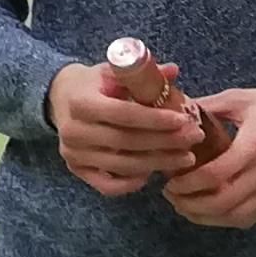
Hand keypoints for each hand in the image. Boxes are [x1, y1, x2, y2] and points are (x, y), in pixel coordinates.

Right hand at [49, 63, 204, 197]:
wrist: (62, 98)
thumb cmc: (94, 84)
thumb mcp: (114, 71)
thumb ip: (142, 73)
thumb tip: (173, 70)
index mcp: (80, 102)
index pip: (121, 114)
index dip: (154, 119)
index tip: (182, 120)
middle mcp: (72, 131)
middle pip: (125, 142)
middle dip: (165, 142)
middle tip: (194, 138)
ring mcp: (73, 155)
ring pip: (122, 166)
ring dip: (158, 163)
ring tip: (186, 157)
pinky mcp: (77, 171)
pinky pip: (108, 186)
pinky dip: (132, 183)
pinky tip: (153, 173)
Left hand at [161, 86, 255, 229]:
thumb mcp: (242, 99)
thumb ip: (208, 108)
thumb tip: (173, 115)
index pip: (215, 175)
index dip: (187, 184)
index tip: (169, 181)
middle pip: (223, 202)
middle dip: (190, 204)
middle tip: (171, 195)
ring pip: (236, 216)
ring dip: (205, 216)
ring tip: (185, 205)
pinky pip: (251, 217)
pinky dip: (226, 219)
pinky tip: (209, 210)